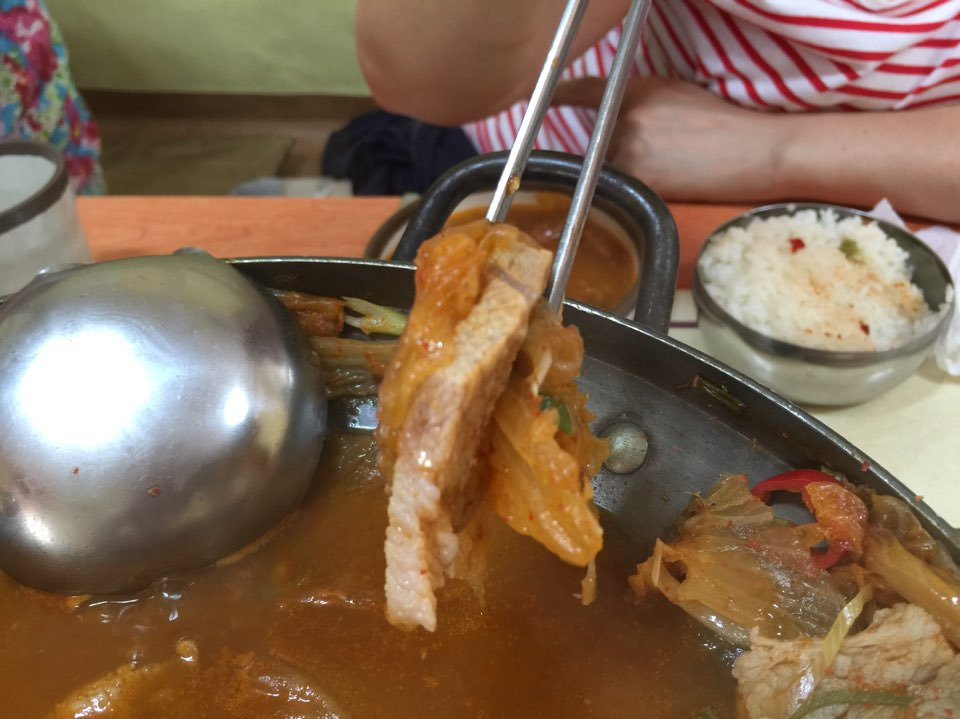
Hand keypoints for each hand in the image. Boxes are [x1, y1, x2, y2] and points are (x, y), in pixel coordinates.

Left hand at [553, 76, 785, 202]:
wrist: (752, 152)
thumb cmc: (720, 123)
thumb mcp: (674, 94)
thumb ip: (635, 101)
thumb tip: (608, 117)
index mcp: (634, 90)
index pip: (585, 92)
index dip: (560, 97)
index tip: (542, 103)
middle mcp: (624, 118)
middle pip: (598, 142)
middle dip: (617, 151)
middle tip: (661, 155)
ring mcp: (628, 152)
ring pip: (608, 169)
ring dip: (628, 173)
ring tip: (671, 168)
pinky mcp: (638, 182)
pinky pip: (621, 189)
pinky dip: (636, 189)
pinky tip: (669, 181)